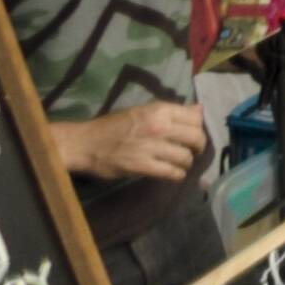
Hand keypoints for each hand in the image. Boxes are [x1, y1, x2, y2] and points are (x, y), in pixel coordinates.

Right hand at [56, 104, 209, 185]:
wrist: (85, 143)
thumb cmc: (112, 125)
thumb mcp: (143, 110)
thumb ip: (172, 111)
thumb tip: (199, 109)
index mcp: (160, 110)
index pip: (195, 118)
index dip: (198, 128)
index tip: (193, 135)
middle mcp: (159, 126)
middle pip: (195, 138)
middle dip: (198, 147)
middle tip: (193, 151)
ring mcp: (151, 147)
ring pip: (185, 157)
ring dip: (186, 163)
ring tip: (180, 163)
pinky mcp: (142, 166)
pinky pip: (171, 172)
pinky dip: (177, 175)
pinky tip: (174, 174)